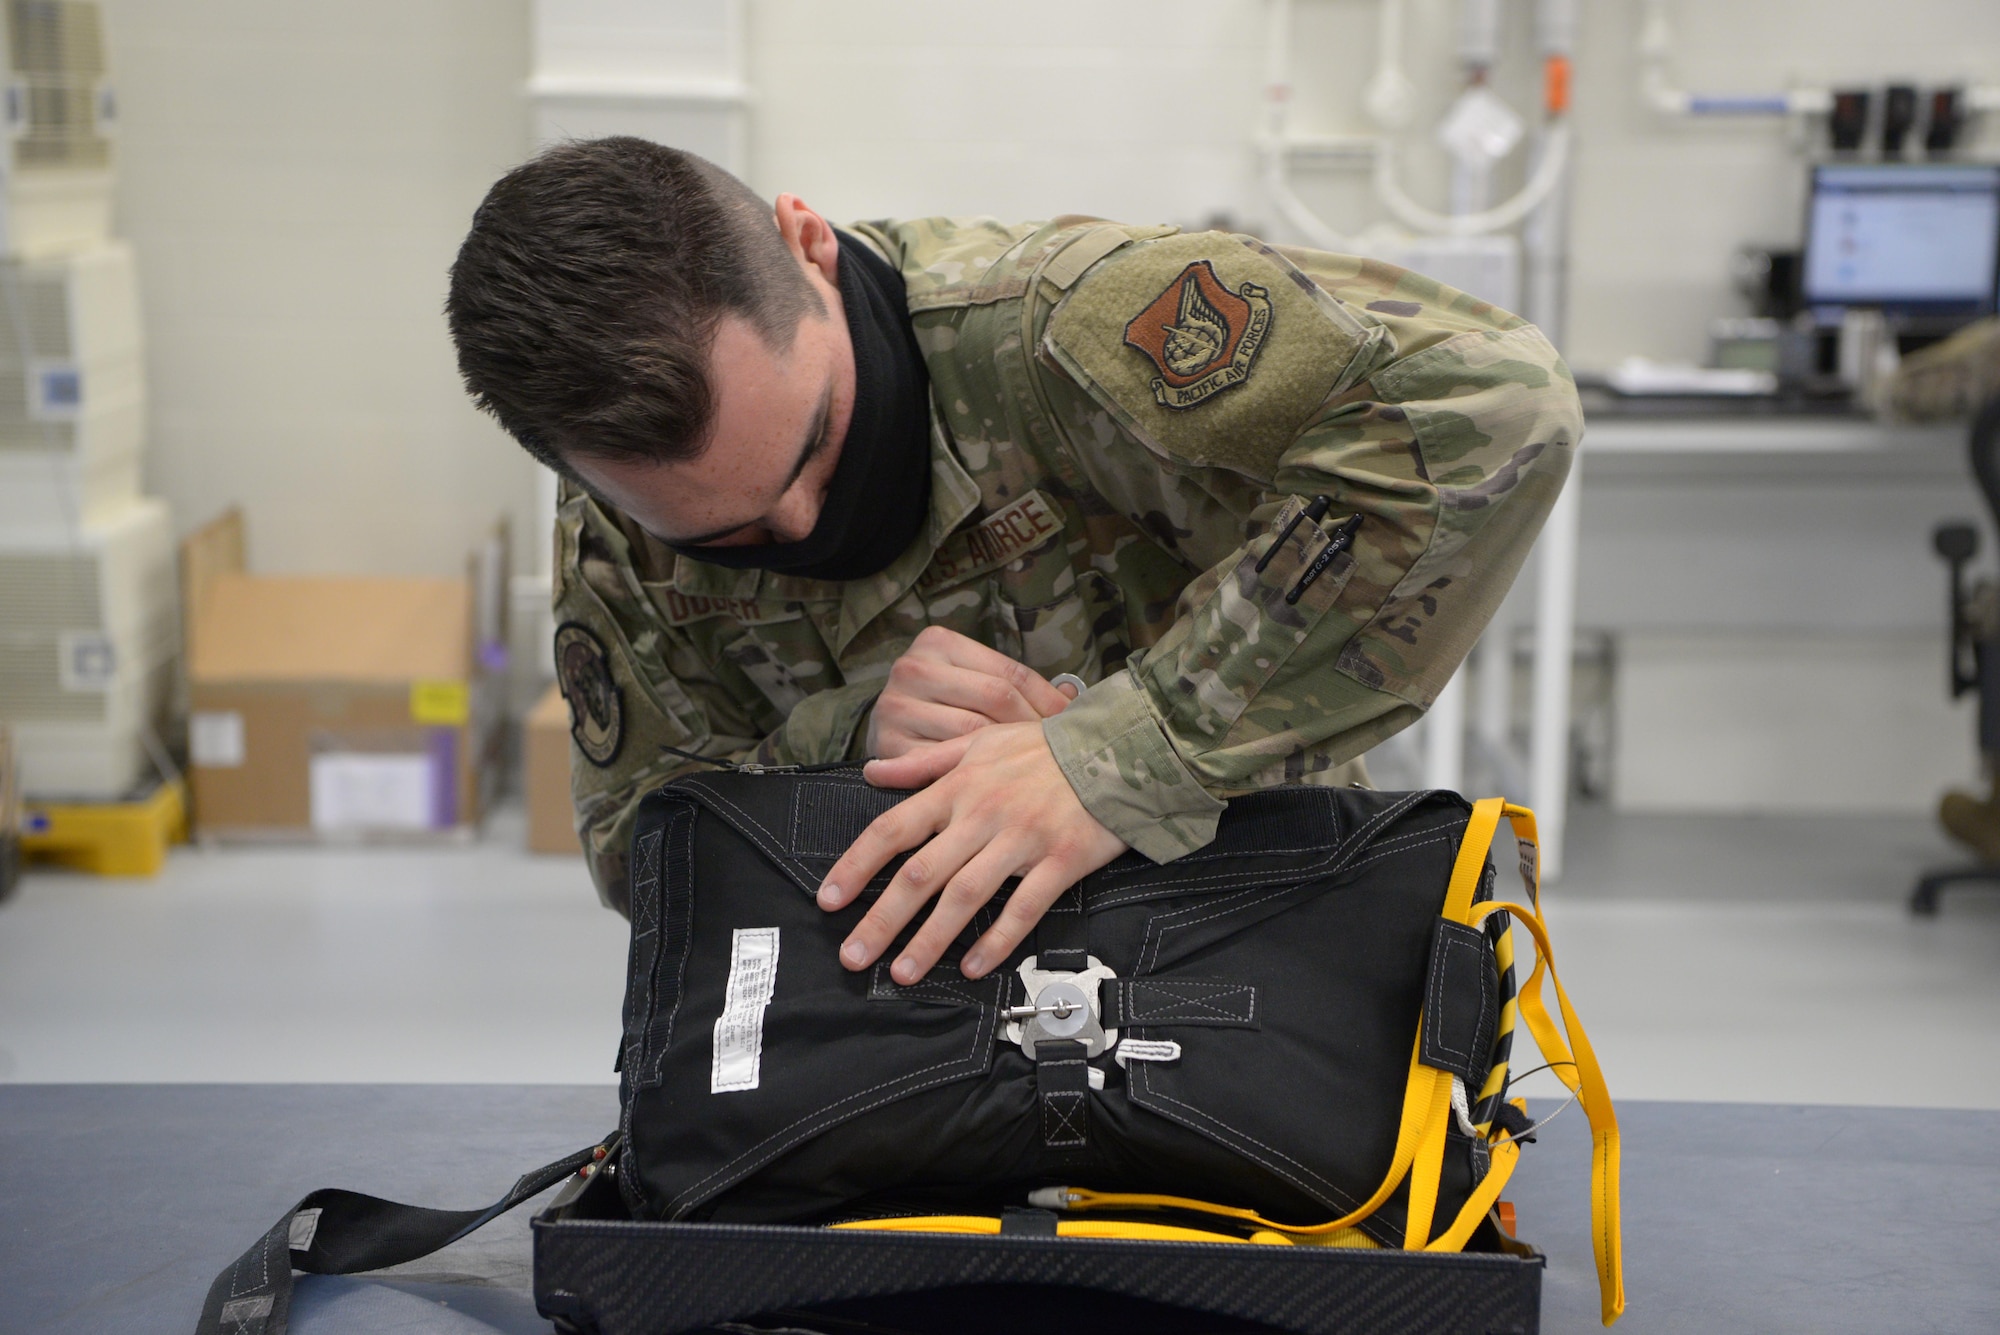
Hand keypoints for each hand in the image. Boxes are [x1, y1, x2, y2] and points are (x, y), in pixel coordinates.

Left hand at [817, 721, 1127, 983]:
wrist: (1117, 748)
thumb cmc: (1044, 748)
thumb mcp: (979, 743)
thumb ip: (923, 763)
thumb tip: (873, 773)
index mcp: (958, 788)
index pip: (893, 830)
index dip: (856, 867)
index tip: (829, 900)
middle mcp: (982, 815)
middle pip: (920, 875)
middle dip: (882, 920)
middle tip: (852, 956)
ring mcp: (1022, 840)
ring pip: (965, 897)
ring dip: (930, 939)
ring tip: (903, 972)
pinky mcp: (1061, 861)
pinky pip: (1024, 907)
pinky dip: (998, 940)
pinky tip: (975, 968)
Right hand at [865, 626, 1075, 760]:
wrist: (887, 729)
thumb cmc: (943, 703)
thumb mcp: (975, 680)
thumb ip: (1015, 685)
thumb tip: (1074, 696)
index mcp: (938, 642)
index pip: (1009, 673)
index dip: (1047, 699)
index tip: (1074, 723)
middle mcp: (913, 669)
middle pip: (994, 698)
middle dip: (1033, 726)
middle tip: (1062, 750)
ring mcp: (897, 707)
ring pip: (973, 733)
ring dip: (1010, 754)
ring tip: (1041, 767)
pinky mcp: (890, 747)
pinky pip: (946, 764)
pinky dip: (977, 775)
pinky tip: (1002, 784)